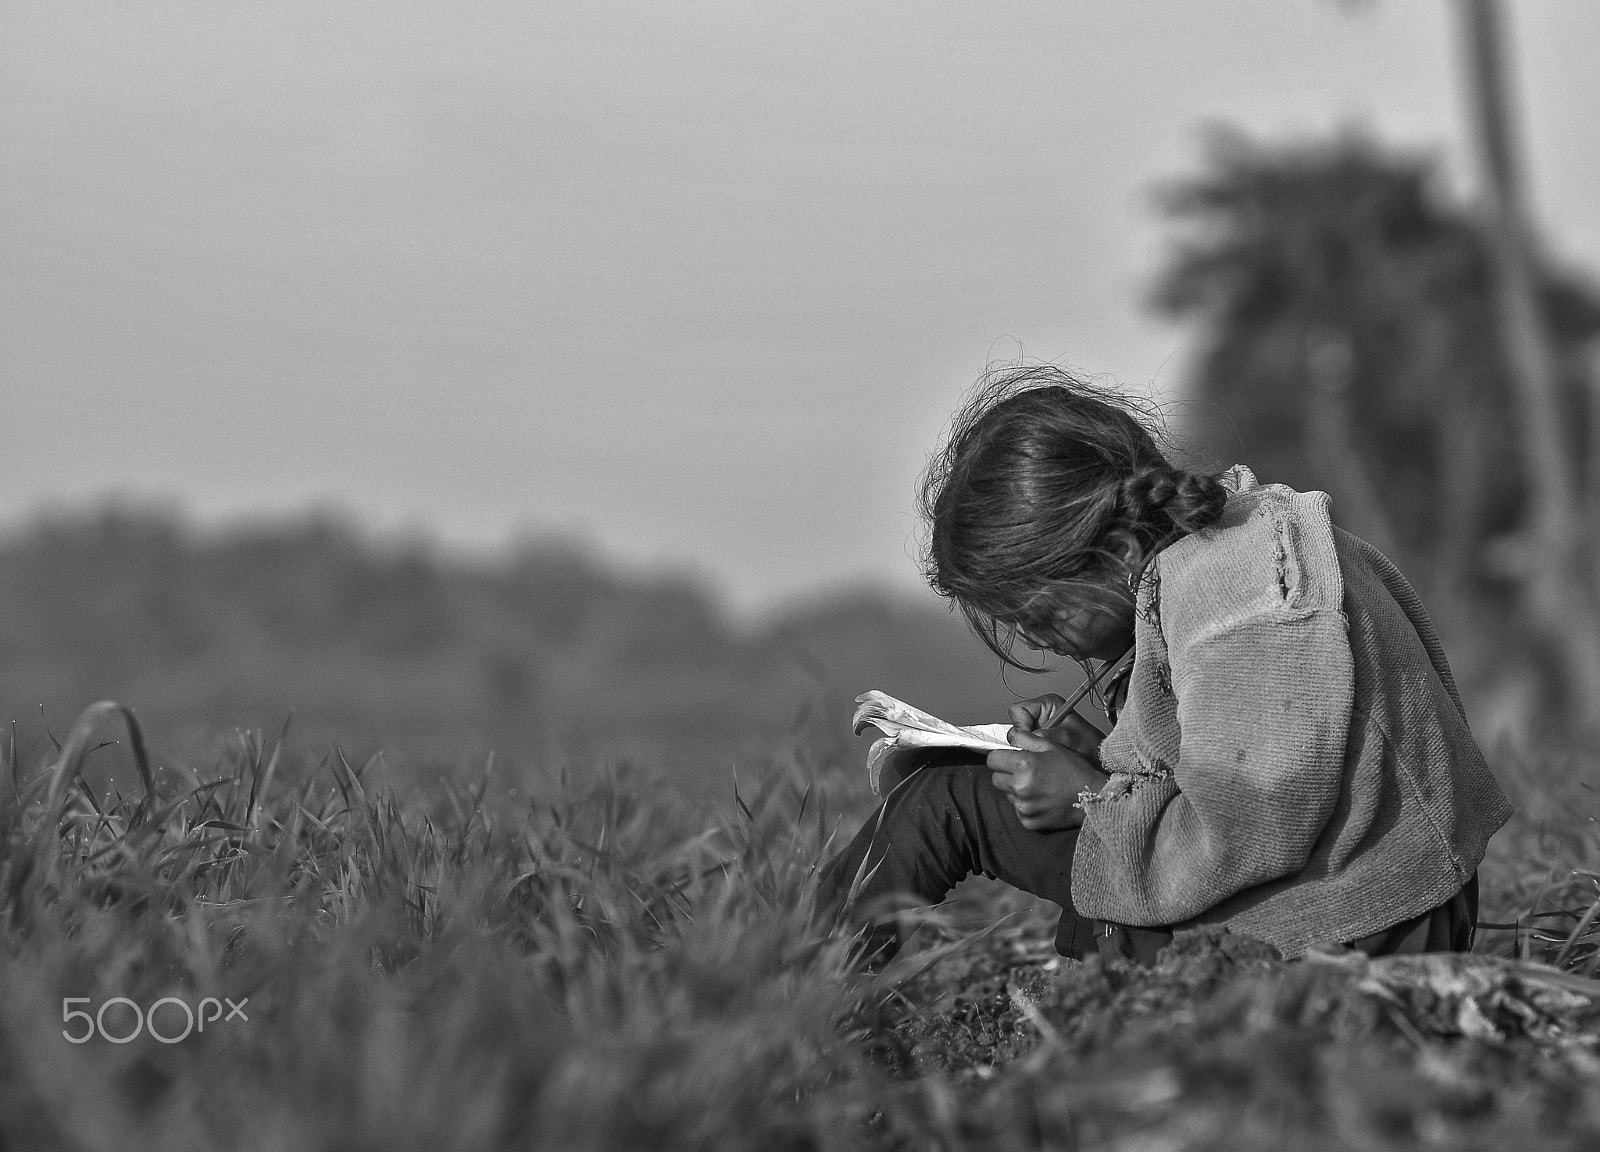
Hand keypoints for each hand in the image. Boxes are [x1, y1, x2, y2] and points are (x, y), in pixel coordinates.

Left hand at [986, 728, 1108, 832]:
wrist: (1093, 798)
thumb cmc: (1074, 770)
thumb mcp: (1052, 746)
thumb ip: (1026, 738)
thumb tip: (1010, 737)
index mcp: (1024, 765)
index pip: (992, 760)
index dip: (1000, 757)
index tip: (1008, 758)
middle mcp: (1020, 787)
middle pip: (996, 778)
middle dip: (1006, 773)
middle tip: (1024, 772)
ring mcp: (1023, 807)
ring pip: (1006, 794)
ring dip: (1015, 789)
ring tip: (1037, 785)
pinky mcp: (1028, 822)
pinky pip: (1017, 810)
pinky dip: (1025, 805)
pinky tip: (1041, 799)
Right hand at [1008, 695, 1106, 760]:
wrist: (1100, 761)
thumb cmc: (1090, 745)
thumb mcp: (1067, 736)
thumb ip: (1045, 735)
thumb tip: (1023, 740)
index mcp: (1047, 705)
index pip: (1018, 710)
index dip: (1021, 724)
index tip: (1030, 737)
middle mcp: (1041, 716)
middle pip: (1016, 727)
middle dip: (1025, 740)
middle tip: (1039, 748)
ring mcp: (1039, 731)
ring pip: (1018, 741)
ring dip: (1030, 749)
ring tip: (1046, 754)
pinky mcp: (1039, 745)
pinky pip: (1025, 750)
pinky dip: (1033, 756)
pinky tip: (1045, 759)